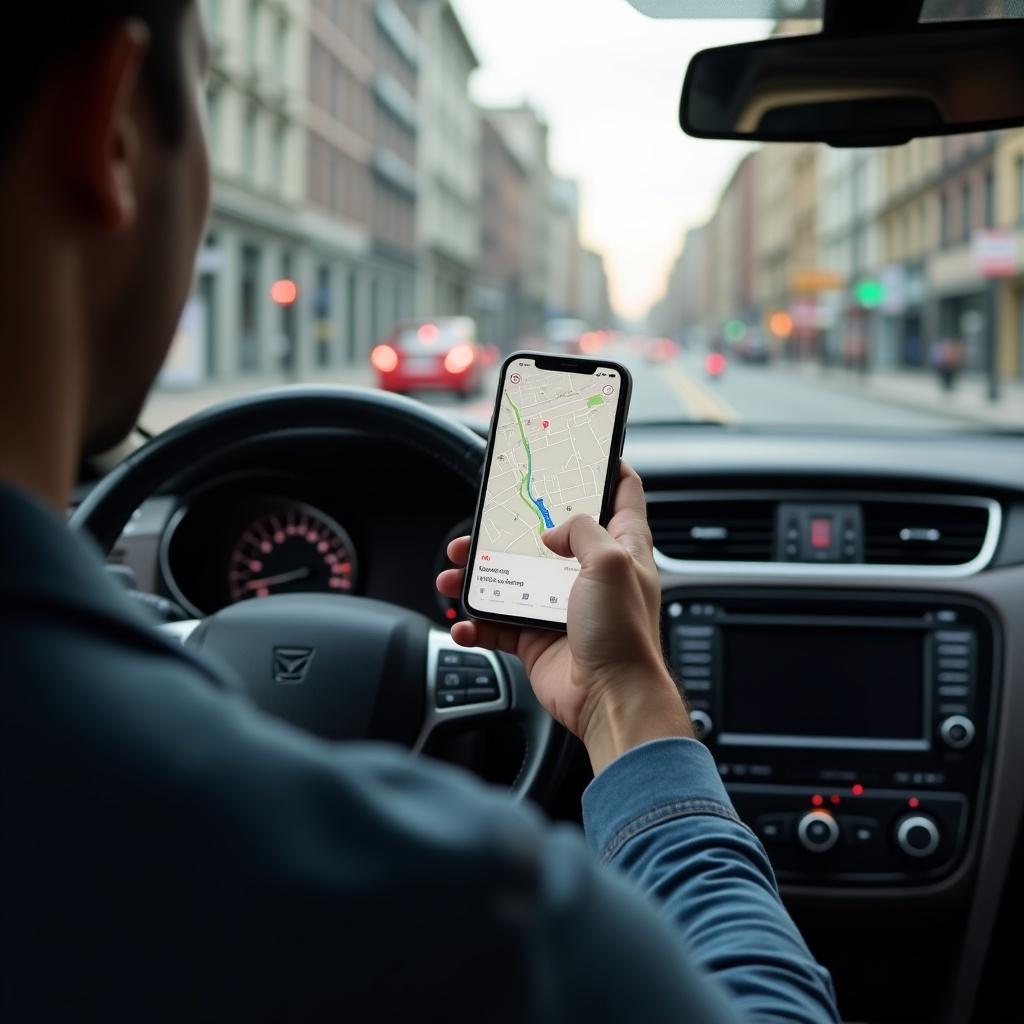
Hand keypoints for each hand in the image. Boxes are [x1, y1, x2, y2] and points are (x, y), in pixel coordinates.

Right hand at [436, 462, 692, 774]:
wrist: (610, 700)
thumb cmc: (624, 635)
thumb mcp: (609, 562)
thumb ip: (580, 530)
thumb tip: (551, 532)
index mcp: (620, 548)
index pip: (621, 493)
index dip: (605, 466)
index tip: (581, 448)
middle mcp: (589, 574)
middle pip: (546, 535)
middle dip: (509, 526)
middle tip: (482, 519)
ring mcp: (560, 606)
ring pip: (510, 578)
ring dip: (476, 574)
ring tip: (451, 572)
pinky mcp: (537, 638)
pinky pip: (496, 625)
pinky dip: (475, 623)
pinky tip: (462, 622)